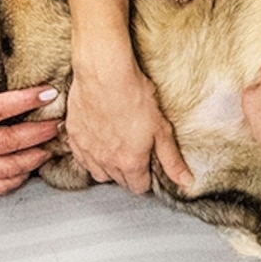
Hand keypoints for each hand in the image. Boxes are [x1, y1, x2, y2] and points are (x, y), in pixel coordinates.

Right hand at [67, 58, 191, 194]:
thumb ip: (172, 160)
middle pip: (119, 180)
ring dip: (108, 167)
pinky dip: (90, 155)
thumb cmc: (135, 97)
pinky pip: (81, 158)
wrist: (104, 74)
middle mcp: (106, 162)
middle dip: (129, 172)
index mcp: (130, 163)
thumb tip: (186, 182)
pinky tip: (98, 142)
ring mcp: (87, 150)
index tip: (149, 164)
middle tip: (135, 152)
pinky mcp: (73, 136)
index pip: (138, 187)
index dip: (146, 177)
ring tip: (117, 149)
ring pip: (98, 173)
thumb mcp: (161, 129)